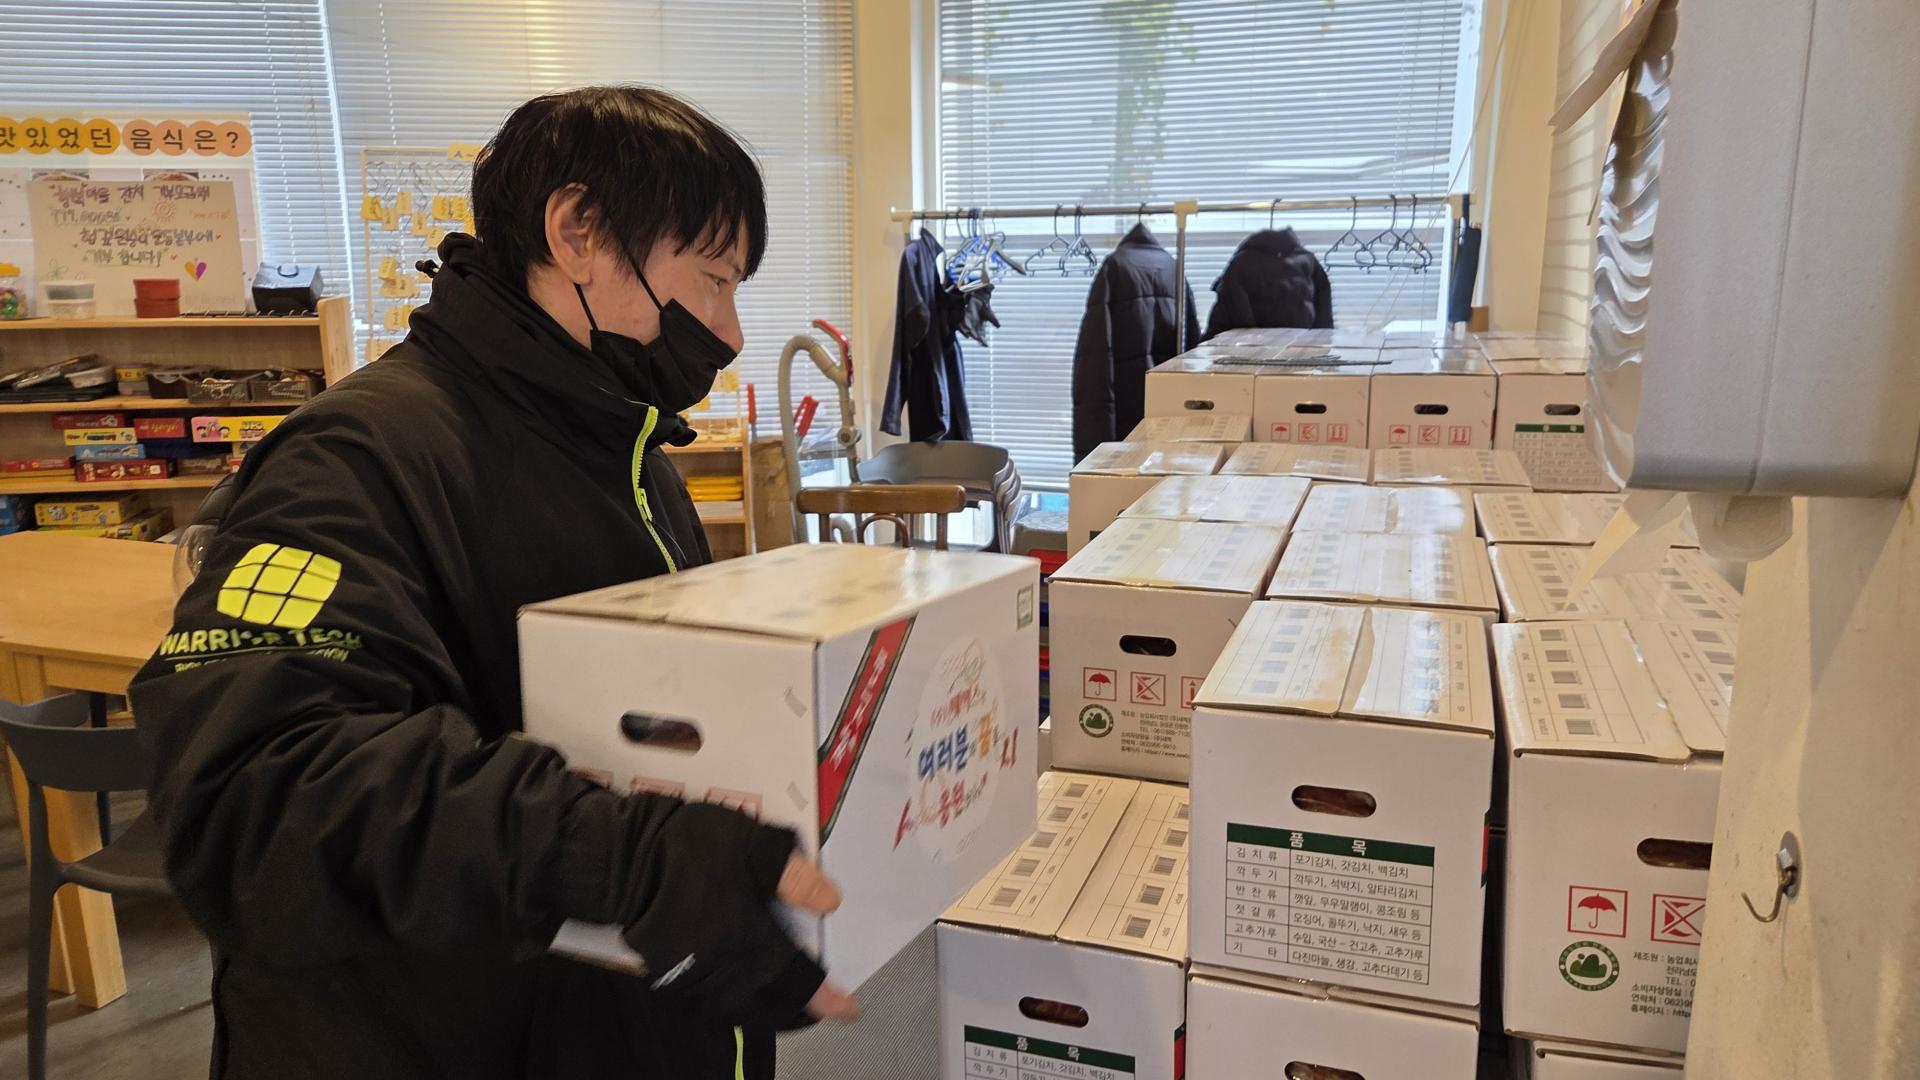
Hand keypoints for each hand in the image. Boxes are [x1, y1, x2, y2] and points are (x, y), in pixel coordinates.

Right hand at [616, 803, 854, 1027]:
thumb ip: (791, 874)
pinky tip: (747, 992)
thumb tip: (830, 902)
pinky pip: (712, 1001)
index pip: (795, 978)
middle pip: (768, 1004)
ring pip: (739, 1008)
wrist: (622, 857)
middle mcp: (719, 967)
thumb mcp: (749, 843)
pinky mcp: (668, 974)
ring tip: (792, 1004)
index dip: (825, 998)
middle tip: (823, 1008)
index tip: (849, 1009)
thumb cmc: (689, 846)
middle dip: (799, 1010)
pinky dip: (738, 1002)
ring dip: (770, 1009)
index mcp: (743, 936)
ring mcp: (690, 975)